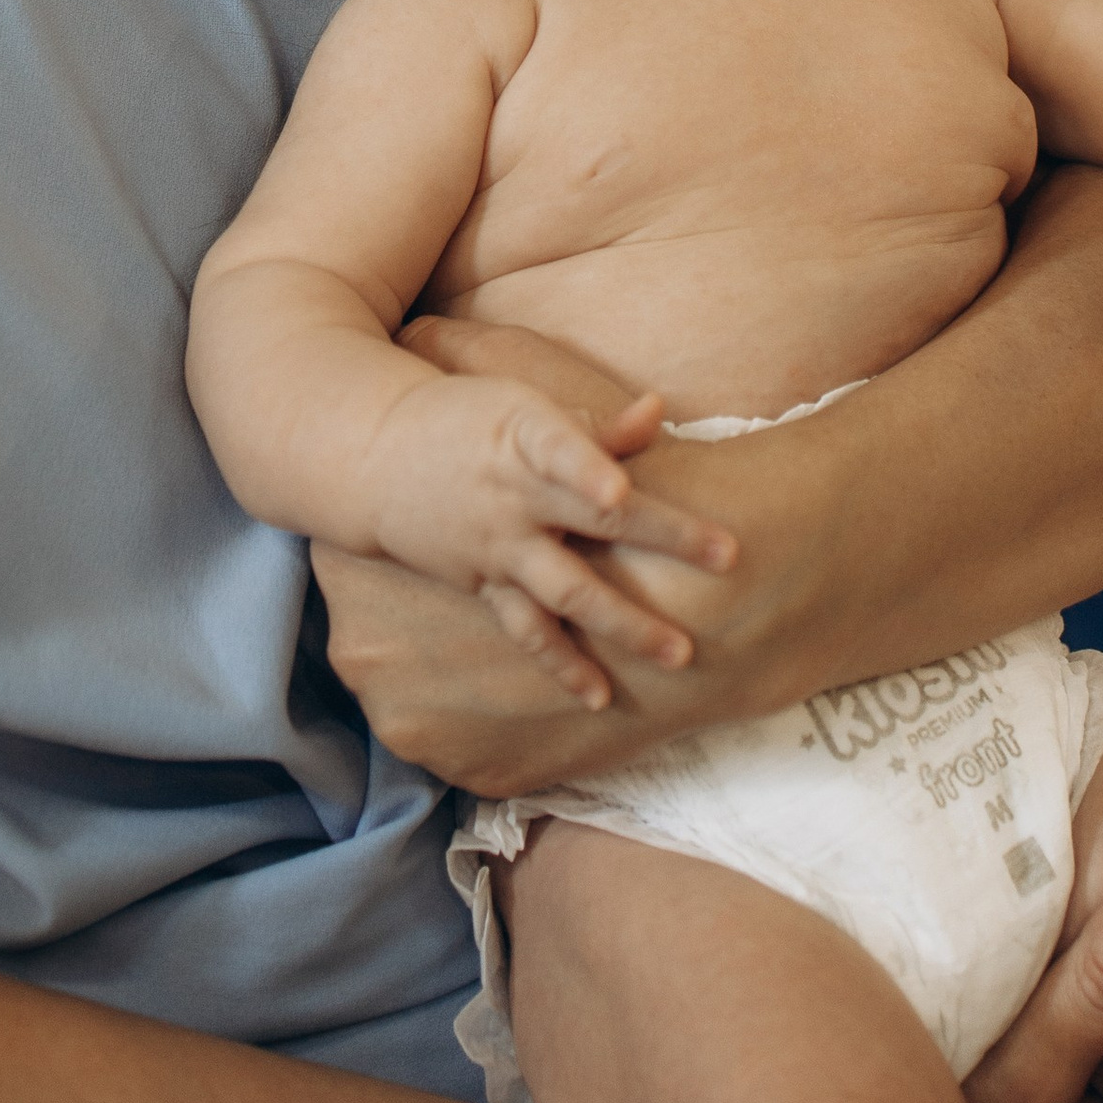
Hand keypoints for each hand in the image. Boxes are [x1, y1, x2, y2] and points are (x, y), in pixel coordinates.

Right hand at [367, 374, 736, 713]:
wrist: (375, 458)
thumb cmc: (469, 421)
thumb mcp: (522, 405)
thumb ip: (594, 427)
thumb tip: (658, 411)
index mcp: (526, 436)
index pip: (561, 448)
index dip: (590, 465)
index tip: (619, 490)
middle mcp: (514, 495)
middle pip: (595, 521)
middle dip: (663, 538)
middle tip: (728, 555)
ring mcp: (500, 546)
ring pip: (566, 591)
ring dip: (625, 623)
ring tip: (680, 653)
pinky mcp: (484, 584)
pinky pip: (528, 630)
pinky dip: (561, 664)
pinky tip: (601, 697)